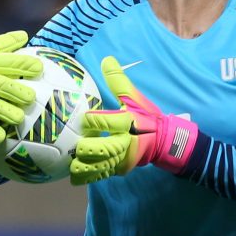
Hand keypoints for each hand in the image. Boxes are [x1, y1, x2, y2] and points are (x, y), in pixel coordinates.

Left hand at [69, 56, 198, 184]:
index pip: (108, 122)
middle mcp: (125, 143)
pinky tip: (74, 175)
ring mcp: (122, 159)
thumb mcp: (135, 98)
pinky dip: (86, 176)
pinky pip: (100, 176)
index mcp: (128, 122)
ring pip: (98, 167)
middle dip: (85, 148)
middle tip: (76, 144)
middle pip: (101, 149)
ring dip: (82, 166)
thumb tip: (106, 59)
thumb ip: (118, 80)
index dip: (93, 121)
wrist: (164, 141)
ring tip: (71, 162)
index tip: (84, 118)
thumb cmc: (146, 117)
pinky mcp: (119, 170)